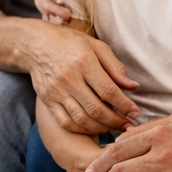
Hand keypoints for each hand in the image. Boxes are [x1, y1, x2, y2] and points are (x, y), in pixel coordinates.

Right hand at [23, 22, 139, 133]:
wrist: (35, 43)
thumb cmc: (69, 42)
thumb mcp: (95, 46)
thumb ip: (115, 67)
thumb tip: (133, 86)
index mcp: (83, 62)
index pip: (108, 91)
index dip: (125, 106)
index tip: (136, 113)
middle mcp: (68, 78)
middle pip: (96, 109)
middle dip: (116, 121)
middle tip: (129, 125)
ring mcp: (56, 91)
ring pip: (82, 119)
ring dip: (101, 128)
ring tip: (114, 128)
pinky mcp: (47, 100)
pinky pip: (66, 122)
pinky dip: (82, 129)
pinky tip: (93, 128)